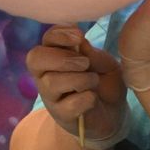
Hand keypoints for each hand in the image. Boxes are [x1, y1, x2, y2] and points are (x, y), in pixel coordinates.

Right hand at [26, 25, 127, 144]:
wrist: (113, 112)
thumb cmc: (106, 81)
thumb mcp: (106, 64)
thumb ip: (92, 54)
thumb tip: (79, 42)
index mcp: (57, 54)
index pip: (47, 39)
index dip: (59, 34)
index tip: (79, 36)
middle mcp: (47, 73)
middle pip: (35, 58)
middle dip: (61, 58)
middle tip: (84, 63)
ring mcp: (50, 95)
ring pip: (52, 82)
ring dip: (80, 79)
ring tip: (94, 81)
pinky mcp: (60, 114)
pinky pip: (67, 105)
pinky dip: (85, 99)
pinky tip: (93, 99)